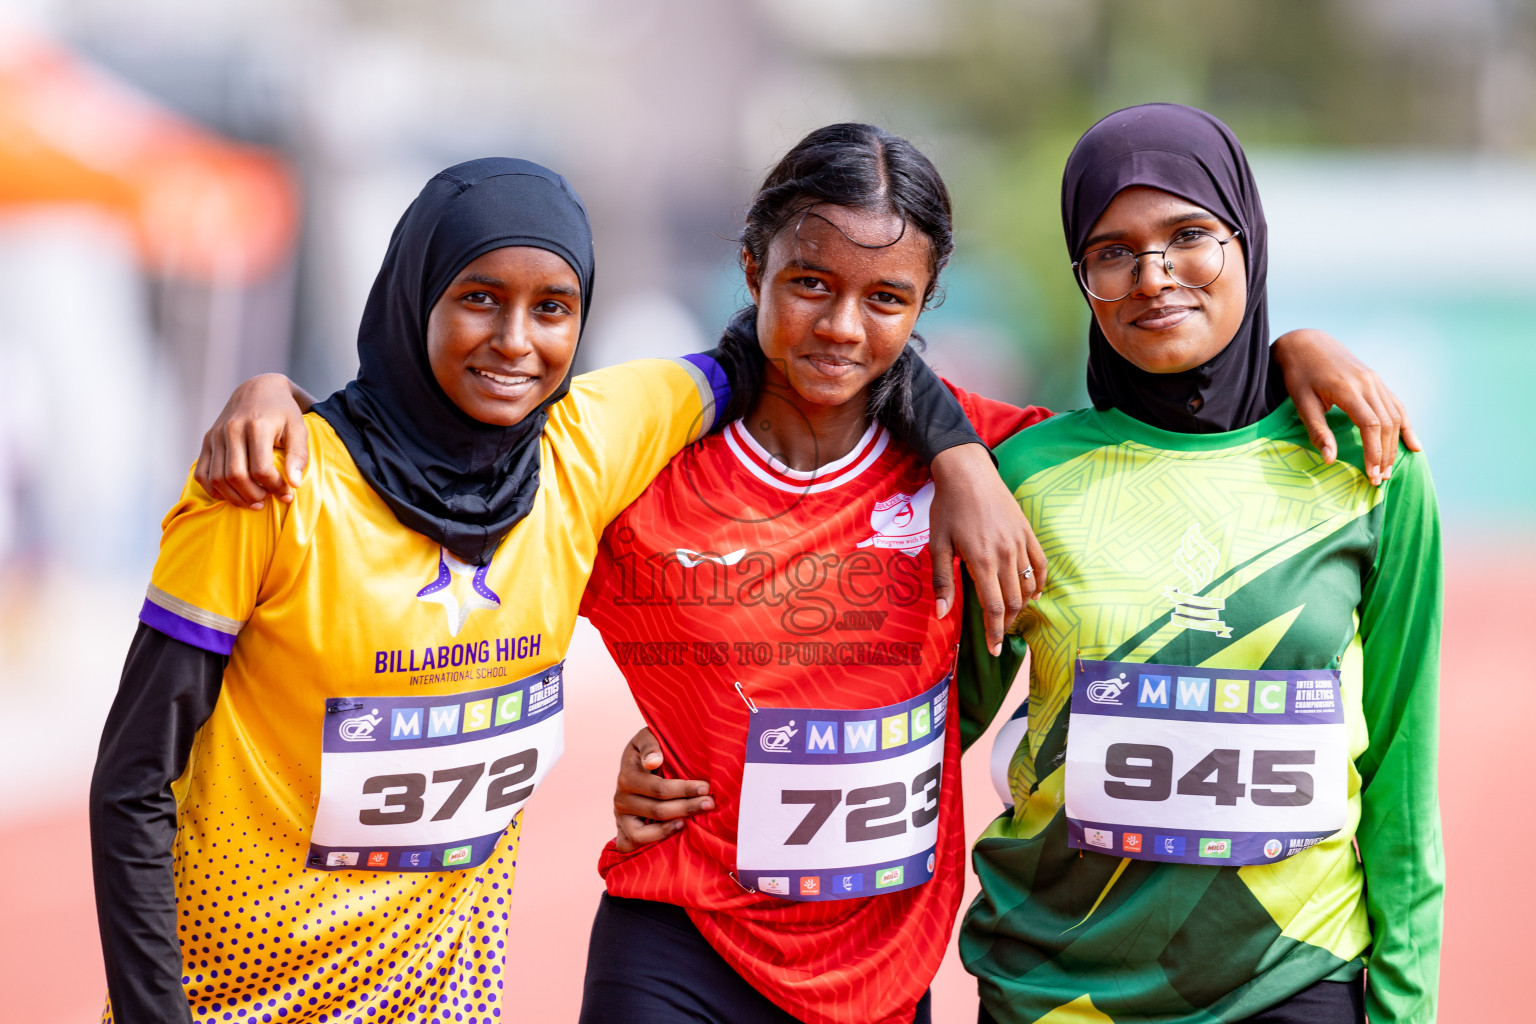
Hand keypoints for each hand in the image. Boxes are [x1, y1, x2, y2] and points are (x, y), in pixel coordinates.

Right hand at [194, 374, 314, 508]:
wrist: (259, 389)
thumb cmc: (283, 413)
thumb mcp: (299, 429)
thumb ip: (298, 456)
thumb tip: (295, 484)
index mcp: (257, 426)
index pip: (261, 469)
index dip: (275, 487)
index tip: (287, 494)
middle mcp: (232, 430)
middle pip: (236, 476)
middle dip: (253, 496)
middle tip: (267, 500)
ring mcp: (216, 435)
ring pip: (217, 478)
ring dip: (235, 497)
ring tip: (254, 502)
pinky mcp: (207, 440)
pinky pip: (202, 473)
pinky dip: (213, 490)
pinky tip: (231, 495)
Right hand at [613, 727, 713, 853]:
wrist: (639, 766)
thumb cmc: (651, 750)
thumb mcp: (648, 738)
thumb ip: (650, 745)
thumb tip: (653, 762)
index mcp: (626, 775)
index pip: (658, 788)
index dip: (684, 789)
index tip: (705, 787)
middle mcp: (620, 798)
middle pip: (658, 810)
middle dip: (687, 807)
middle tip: (709, 803)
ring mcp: (620, 816)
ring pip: (643, 833)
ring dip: (670, 828)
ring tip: (690, 821)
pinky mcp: (622, 830)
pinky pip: (629, 844)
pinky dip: (650, 841)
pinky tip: (673, 829)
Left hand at [928, 442, 1046, 655]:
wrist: (967, 472)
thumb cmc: (947, 508)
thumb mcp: (937, 544)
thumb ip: (942, 581)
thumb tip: (943, 615)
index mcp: (981, 560)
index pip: (994, 607)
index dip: (995, 632)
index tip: (994, 651)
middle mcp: (1005, 554)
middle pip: (1014, 601)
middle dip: (1008, 623)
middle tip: (999, 636)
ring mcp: (1020, 542)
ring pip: (1029, 585)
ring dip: (1022, 606)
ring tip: (1011, 616)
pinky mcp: (1028, 532)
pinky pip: (1041, 564)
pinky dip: (1040, 583)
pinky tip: (1033, 594)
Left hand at [1272, 329, 1421, 485]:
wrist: (1306, 342)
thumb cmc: (1299, 375)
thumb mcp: (1301, 403)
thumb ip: (1317, 431)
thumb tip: (1331, 460)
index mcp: (1348, 389)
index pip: (1370, 425)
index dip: (1374, 452)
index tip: (1371, 474)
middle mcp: (1368, 383)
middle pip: (1387, 423)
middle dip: (1386, 454)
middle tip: (1380, 479)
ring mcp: (1375, 380)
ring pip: (1395, 416)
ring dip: (1395, 444)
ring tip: (1389, 469)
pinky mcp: (1376, 380)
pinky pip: (1396, 405)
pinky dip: (1406, 425)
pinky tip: (1414, 445)